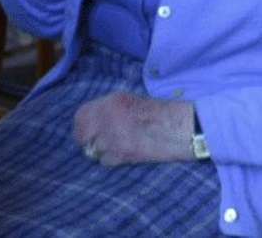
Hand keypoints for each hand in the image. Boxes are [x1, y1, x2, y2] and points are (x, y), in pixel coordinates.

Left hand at [73, 91, 195, 165]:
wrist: (181, 127)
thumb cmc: (161, 113)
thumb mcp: (130, 100)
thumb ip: (109, 108)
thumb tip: (93, 121)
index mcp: (110, 101)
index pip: (80, 115)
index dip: (80, 127)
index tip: (85, 133)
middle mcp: (107, 116)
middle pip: (82, 135)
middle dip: (87, 141)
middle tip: (95, 145)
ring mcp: (113, 136)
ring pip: (93, 150)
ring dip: (101, 152)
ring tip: (116, 149)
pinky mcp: (122, 153)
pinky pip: (105, 161)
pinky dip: (112, 161)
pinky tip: (124, 156)